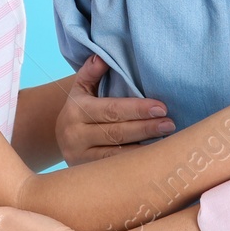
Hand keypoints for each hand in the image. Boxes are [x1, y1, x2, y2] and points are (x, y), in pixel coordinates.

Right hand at [56, 56, 174, 164]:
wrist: (59, 137)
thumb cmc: (79, 108)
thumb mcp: (80, 88)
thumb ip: (91, 72)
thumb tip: (102, 57)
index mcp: (75, 111)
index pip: (111, 109)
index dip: (137, 109)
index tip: (162, 107)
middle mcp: (75, 136)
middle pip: (116, 133)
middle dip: (146, 128)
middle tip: (170, 124)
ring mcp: (79, 157)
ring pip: (116, 155)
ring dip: (144, 150)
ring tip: (168, 143)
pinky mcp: (86, 173)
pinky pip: (114, 169)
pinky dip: (134, 165)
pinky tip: (153, 159)